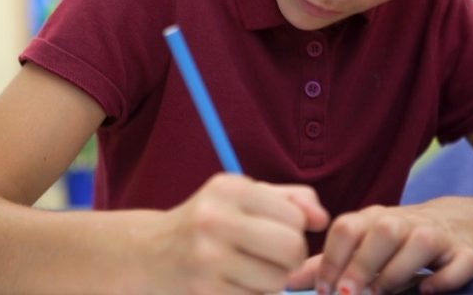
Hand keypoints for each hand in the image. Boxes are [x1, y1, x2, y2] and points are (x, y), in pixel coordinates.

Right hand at [135, 173, 328, 293]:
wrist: (149, 252)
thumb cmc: (208, 221)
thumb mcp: (242, 196)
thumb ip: (290, 199)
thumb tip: (323, 220)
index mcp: (229, 188)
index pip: (295, 218)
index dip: (295, 230)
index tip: (276, 232)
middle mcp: (215, 218)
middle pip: (291, 249)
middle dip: (291, 258)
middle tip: (274, 257)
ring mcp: (207, 257)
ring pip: (276, 280)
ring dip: (272, 281)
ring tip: (251, 269)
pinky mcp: (204, 290)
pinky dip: (253, 294)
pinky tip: (234, 283)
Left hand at [288, 203, 472, 293]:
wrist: (452, 224)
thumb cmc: (393, 240)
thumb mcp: (361, 244)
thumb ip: (328, 263)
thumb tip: (288, 280)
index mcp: (372, 218)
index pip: (346, 227)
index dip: (332, 258)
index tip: (323, 289)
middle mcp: (403, 221)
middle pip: (383, 230)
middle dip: (363, 263)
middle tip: (348, 294)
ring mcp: (436, 234)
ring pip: (421, 242)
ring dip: (399, 269)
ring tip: (381, 292)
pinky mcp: (465, 252)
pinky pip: (460, 261)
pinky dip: (444, 277)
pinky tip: (426, 290)